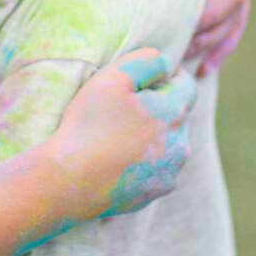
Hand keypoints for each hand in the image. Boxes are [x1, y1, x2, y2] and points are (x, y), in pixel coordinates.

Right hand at [46, 48, 195, 221]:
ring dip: (152, 136)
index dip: (168, 76)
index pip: (187, 85)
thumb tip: (165, 62)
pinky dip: (143, 162)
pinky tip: (116, 160)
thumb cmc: (89, 125)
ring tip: (118, 135)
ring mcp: (169, 174)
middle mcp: (180, 146)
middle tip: (125, 107)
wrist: (68, 183)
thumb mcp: (113, 77)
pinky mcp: (154, 194)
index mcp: (174, 113)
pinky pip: (155, 169)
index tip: (146, 77)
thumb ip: (146, 61)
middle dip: (159, 107)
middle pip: (177, 116)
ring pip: (168, 144)